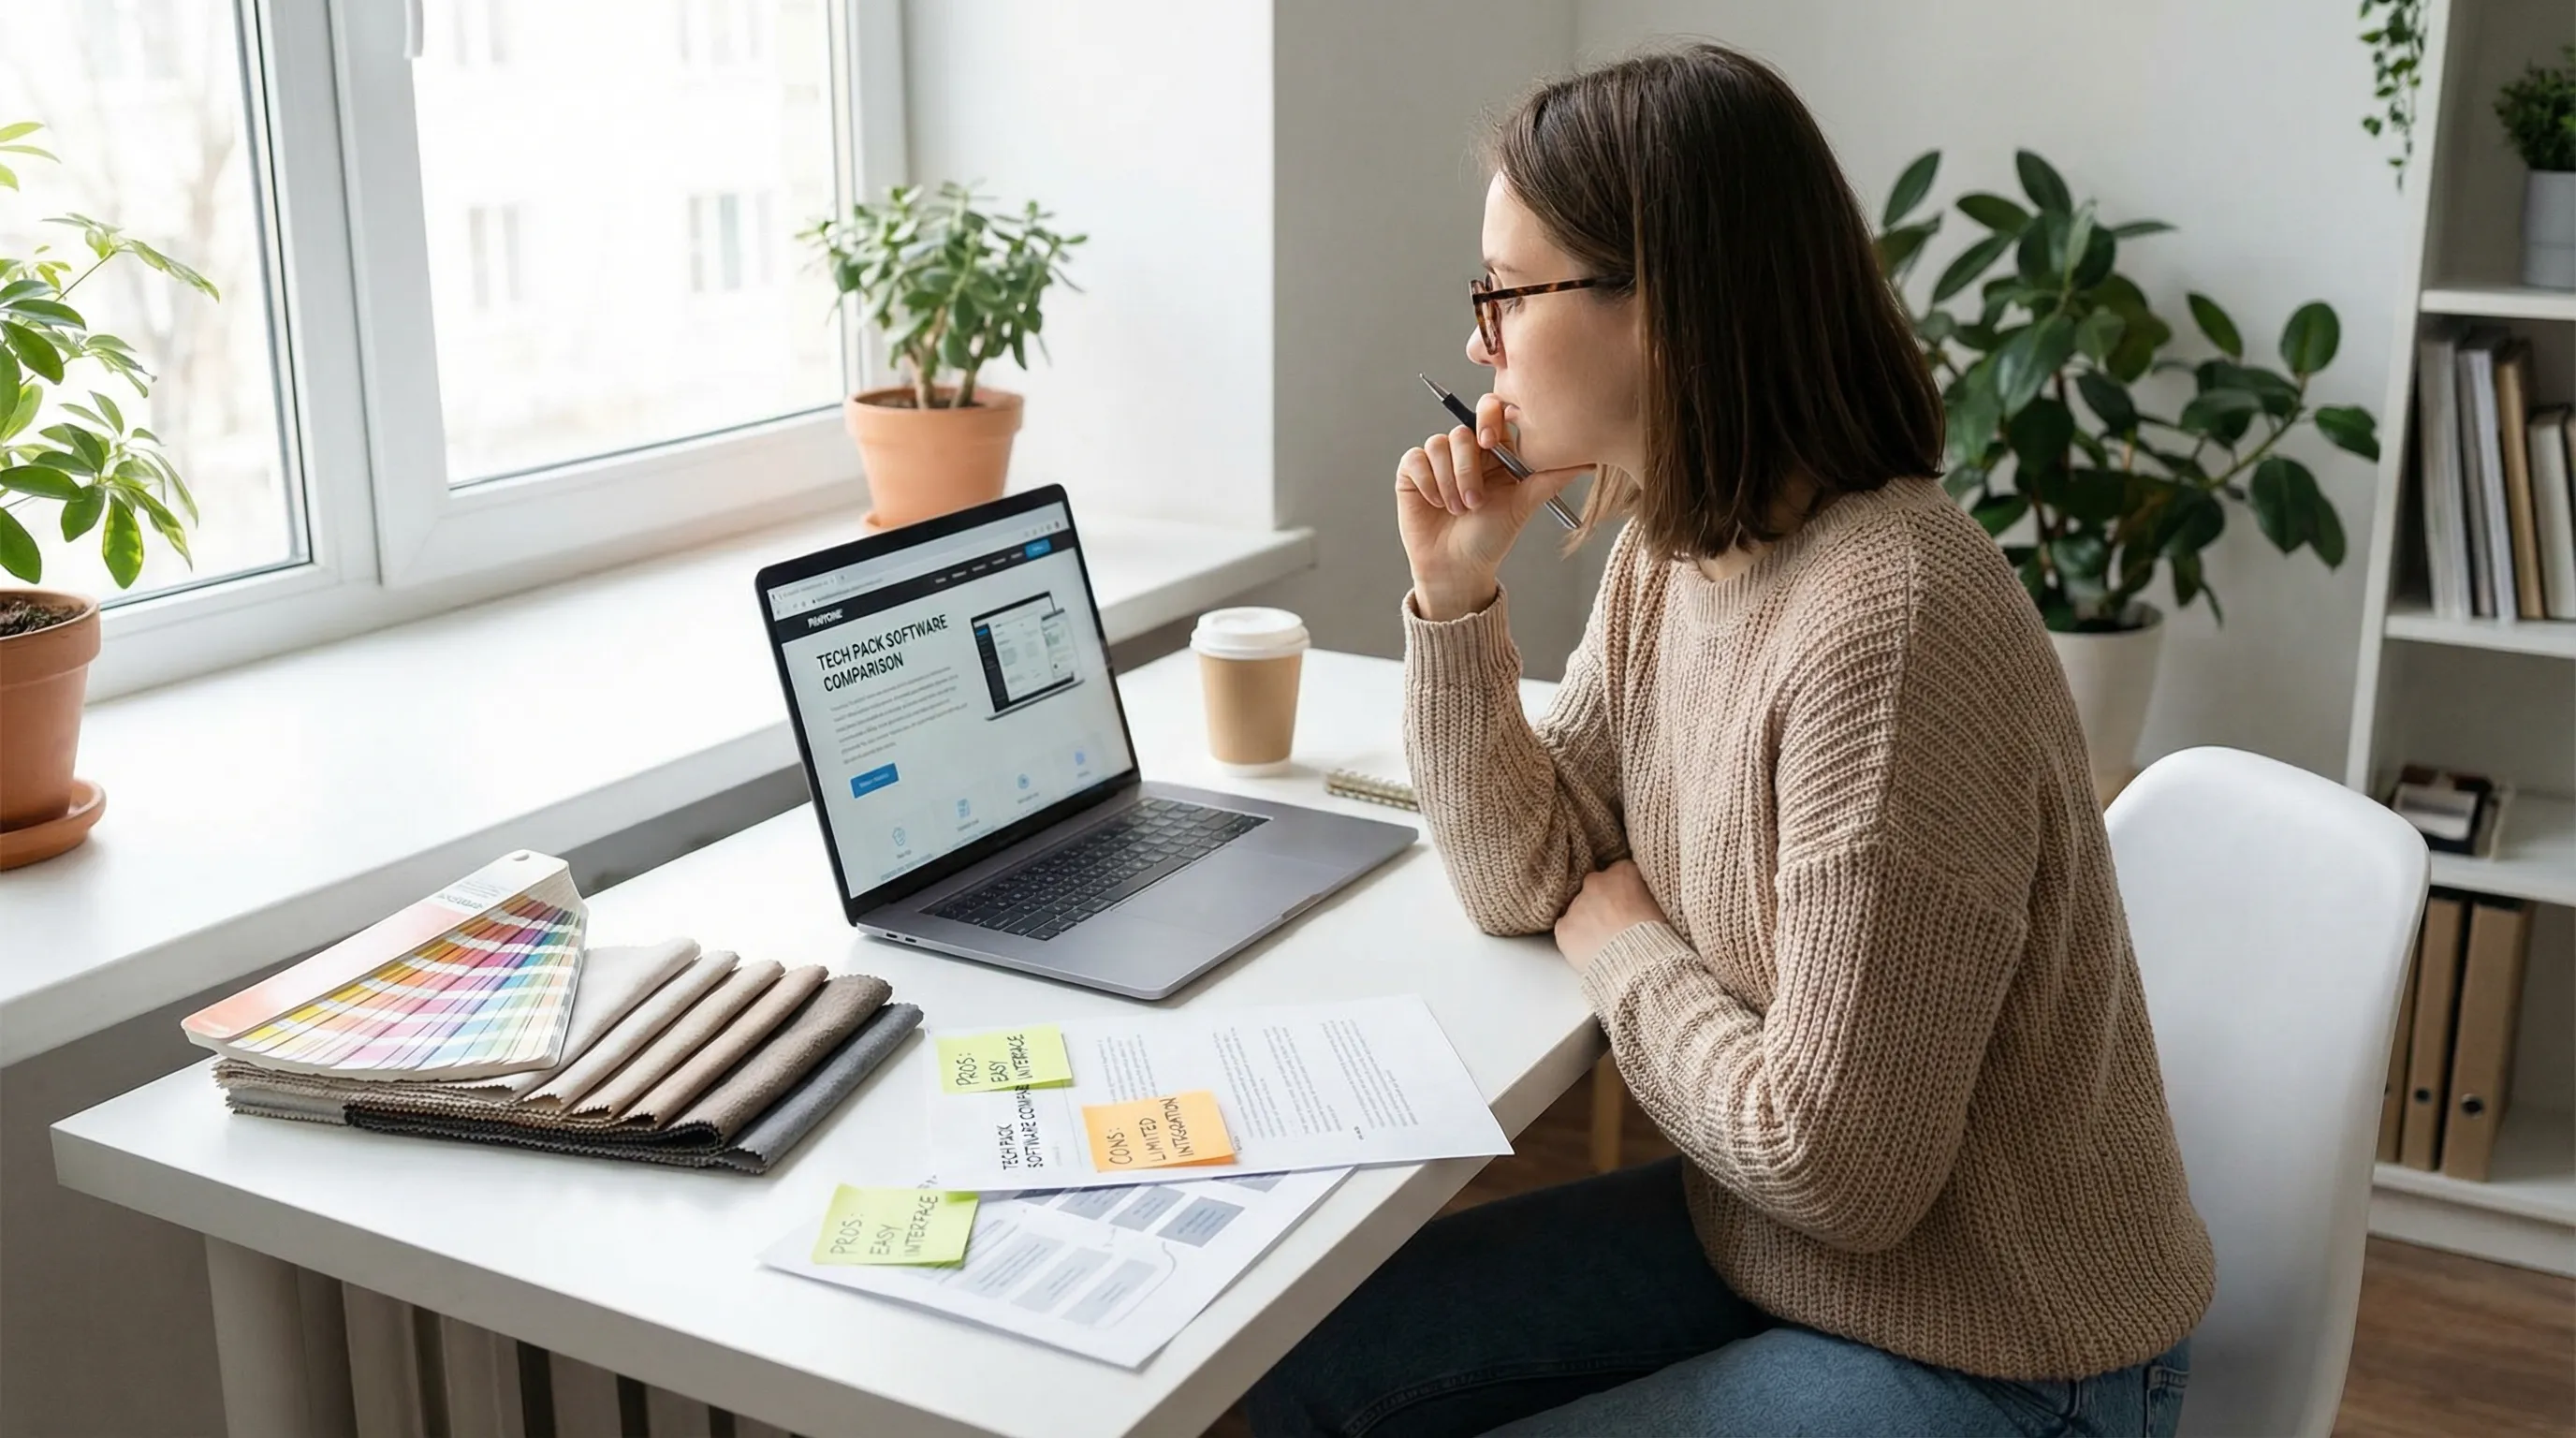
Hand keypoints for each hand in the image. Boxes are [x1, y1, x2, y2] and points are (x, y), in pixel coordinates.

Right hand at [1396, 392, 1589, 620]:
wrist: (1458, 567)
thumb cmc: (1491, 538)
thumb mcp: (1523, 505)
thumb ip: (1551, 478)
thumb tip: (1589, 461)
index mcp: (1495, 451)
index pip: (1491, 411)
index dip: (1489, 418)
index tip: (1492, 444)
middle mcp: (1466, 451)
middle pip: (1463, 430)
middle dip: (1468, 468)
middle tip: (1476, 502)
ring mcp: (1438, 460)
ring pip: (1438, 444)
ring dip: (1449, 482)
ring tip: (1459, 510)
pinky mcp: (1413, 471)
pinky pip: (1415, 459)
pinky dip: (1428, 483)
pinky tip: (1437, 504)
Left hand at [1553, 860, 1669, 971]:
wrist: (1640, 965)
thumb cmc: (1658, 937)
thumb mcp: (1663, 905)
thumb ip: (1647, 893)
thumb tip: (1645, 898)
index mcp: (1624, 872)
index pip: (1620, 874)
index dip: (1625, 892)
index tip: (1631, 906)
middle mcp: (1596, 882)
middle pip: (1596, 888)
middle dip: (1603, 903)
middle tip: (1618, 926)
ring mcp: (1577, 905)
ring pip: (1579, 910)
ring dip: (1589, 922)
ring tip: (1607, 944)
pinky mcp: (1564, 929)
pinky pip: (1566, 931)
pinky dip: (1575, 940)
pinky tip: (1592, 951)